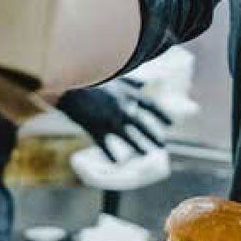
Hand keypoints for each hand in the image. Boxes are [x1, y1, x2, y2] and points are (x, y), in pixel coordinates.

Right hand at [57, 80, 172, 161]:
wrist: (68, 83)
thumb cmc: (90, 78)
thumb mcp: (114, 77)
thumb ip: (130, 83)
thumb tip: (144, 84)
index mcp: (127, 93)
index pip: (150, 105)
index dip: (162, 114)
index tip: (172, 123)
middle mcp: (121, 107)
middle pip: (142, 124)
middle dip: (153, 135)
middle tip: (163, 145)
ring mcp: (109, 119)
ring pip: (128, 137)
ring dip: (139, 146)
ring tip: (147, 154)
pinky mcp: (95, 128)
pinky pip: (105, 145)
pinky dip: (111, 154)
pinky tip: (118, 162)